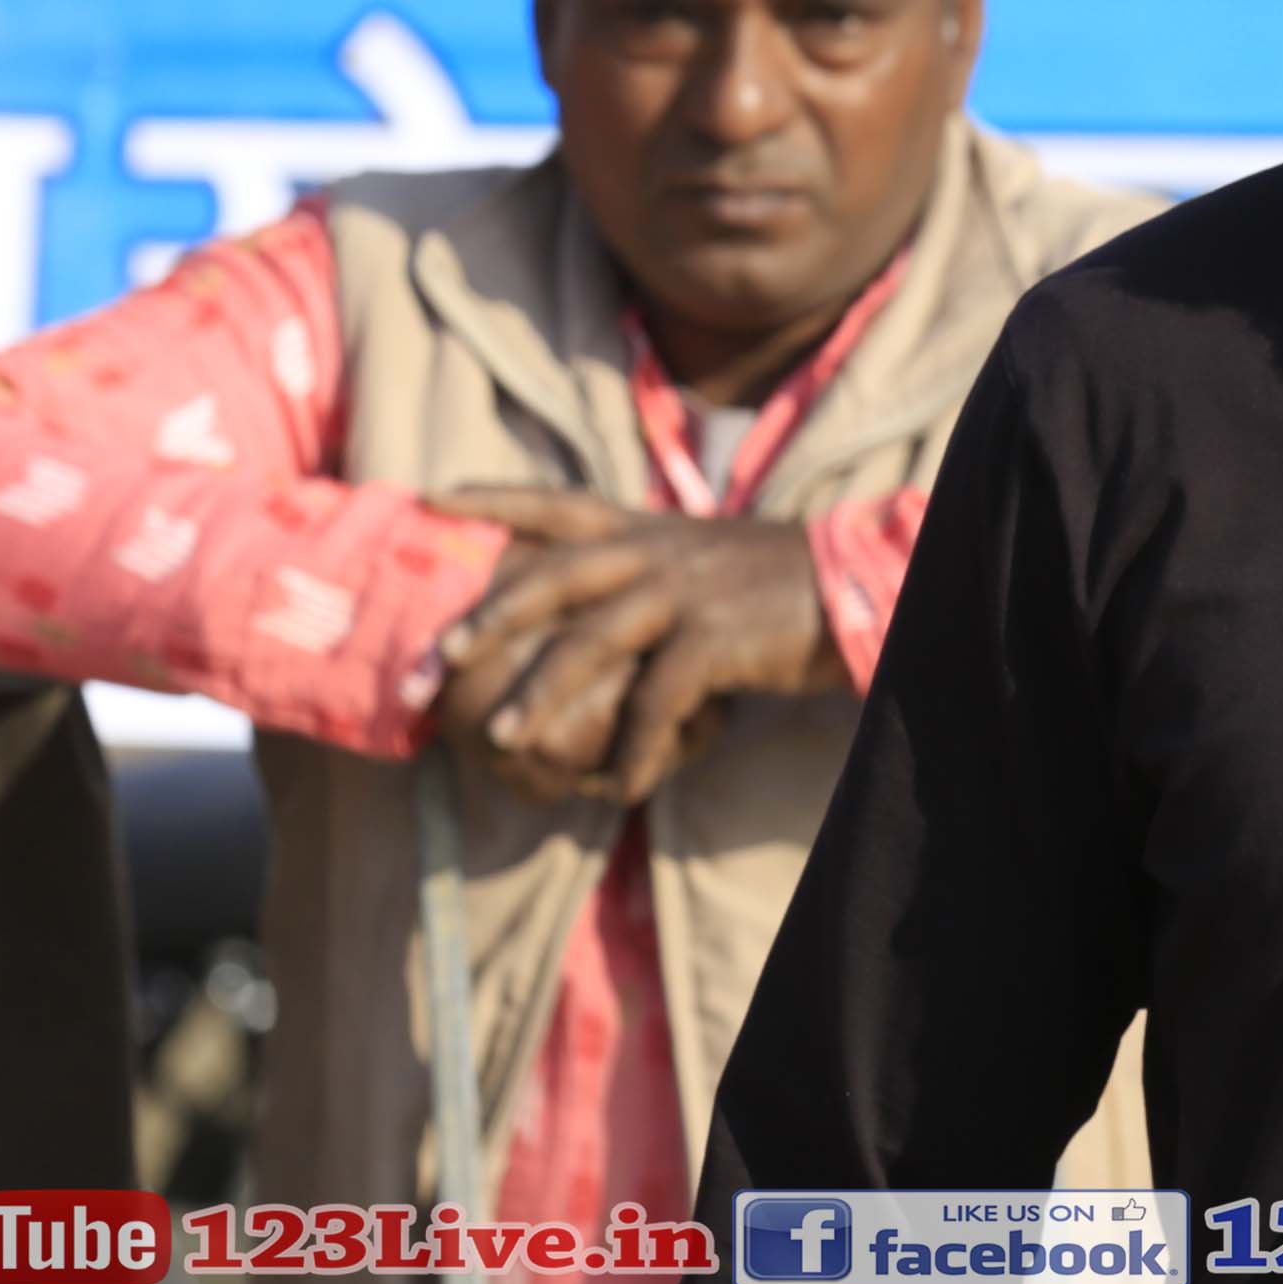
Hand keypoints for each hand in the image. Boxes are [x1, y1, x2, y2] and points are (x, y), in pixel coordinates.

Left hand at [425, 486, 832, 801]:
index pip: (554, 500)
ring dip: (538, 695)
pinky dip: (632, 749)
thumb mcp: (702, 560)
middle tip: (435, 657)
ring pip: (589, 643)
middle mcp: (655, 549)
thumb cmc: (774, 587)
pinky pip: (656, 702)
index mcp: (645, 527)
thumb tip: (594, 604)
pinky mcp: (716, 639)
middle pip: (551, 576)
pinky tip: (615, 787)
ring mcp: (685, 592)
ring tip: (498, 737)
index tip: (429, 498)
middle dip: (486, 617)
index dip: (492, 497)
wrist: (853, 590)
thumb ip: (646, 571)